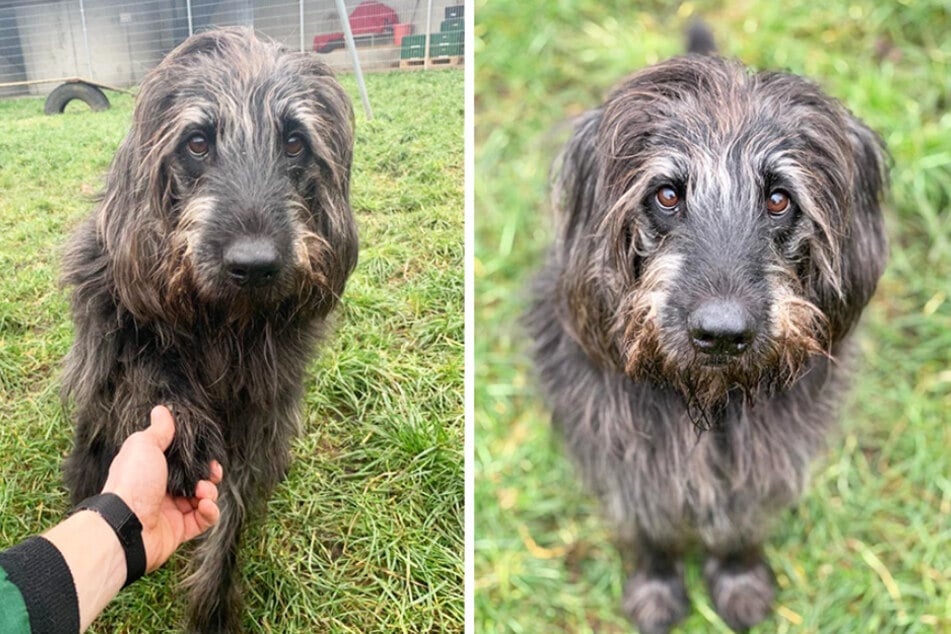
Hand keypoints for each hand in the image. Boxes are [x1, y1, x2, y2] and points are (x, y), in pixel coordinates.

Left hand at [102, 405, 222, 571]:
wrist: (125, 526)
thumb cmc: (132, 483)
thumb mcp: (144, 446)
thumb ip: (158, 430)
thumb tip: (162, 410)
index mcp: (152, 469)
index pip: (181, 460)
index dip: (197, 456)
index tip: (207, 454)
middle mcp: (162, 489)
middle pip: (196, 478)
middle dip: (209, 475)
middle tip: (211, 473)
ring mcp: (171, 510)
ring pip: (203, 498)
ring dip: (210, 492)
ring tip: (203, 491)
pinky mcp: (180, 530)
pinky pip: (203, 519)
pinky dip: (210, 512)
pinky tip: (206, 505)